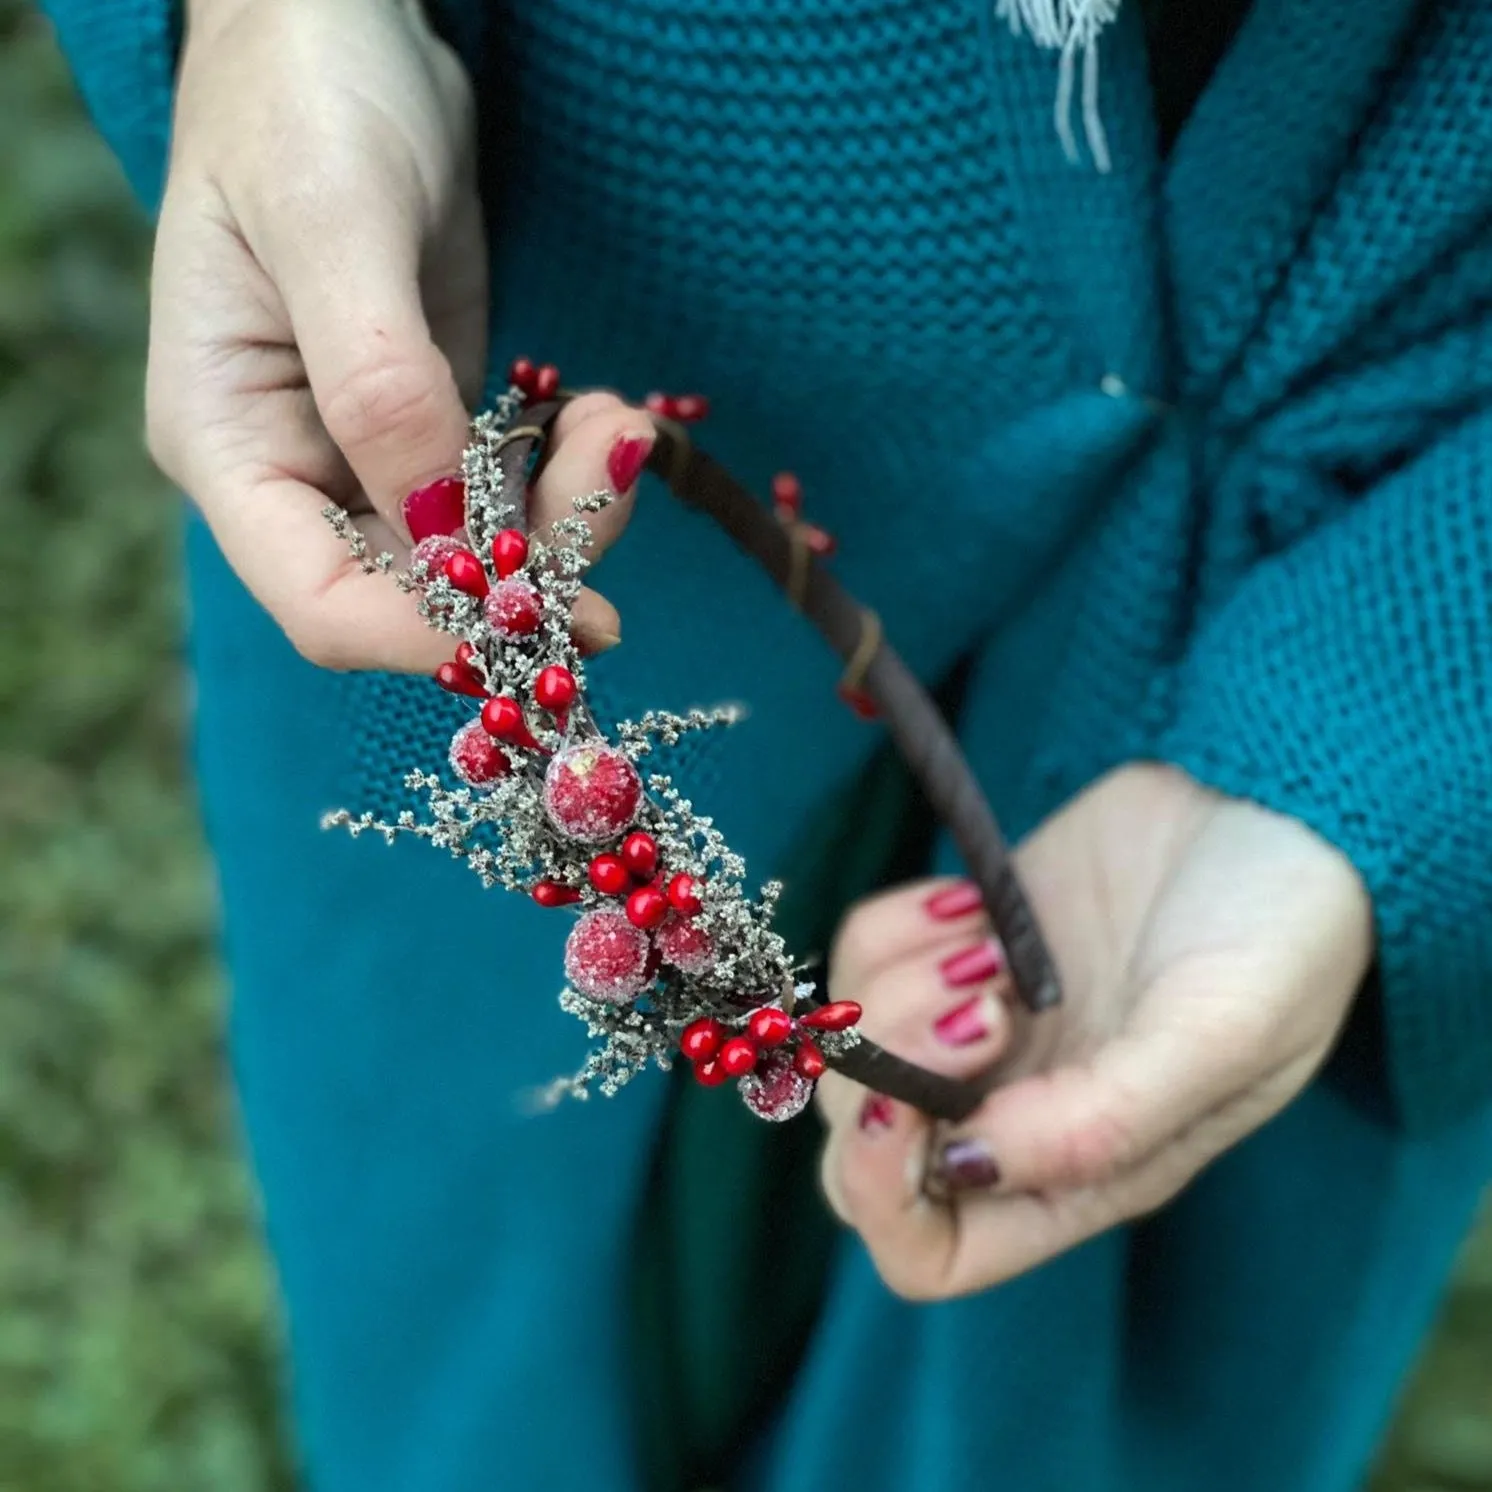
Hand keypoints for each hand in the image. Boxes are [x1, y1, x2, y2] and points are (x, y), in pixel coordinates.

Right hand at [147, 0, 648, 670]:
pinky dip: (567, 479)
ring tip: (624, 429)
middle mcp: (294, 470)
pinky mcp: (431, 424)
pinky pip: (508, 493)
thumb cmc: (305, 103)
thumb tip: (443, 526)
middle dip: (528, 564)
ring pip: (480, 551)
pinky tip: (608, 422)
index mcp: (230, 443)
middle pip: (417, 589)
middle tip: (620, 480)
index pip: (321, 601)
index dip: (427, 635)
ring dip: (567, 514)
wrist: (341, 29)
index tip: (539, 619)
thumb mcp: (336, 228)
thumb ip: (380, 386)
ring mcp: (366, 452)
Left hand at [817, 764, 1372, 1299]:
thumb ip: (1100, 1124)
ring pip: (851, 1047)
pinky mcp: (955, 946)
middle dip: (886, 1070)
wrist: (1275, 805)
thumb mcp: (1219, 1041)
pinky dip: (889, 930)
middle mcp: (1014, 1112)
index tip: (910, 1104)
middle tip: (981, 995)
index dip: (885, 1199)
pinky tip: (968, 903)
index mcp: (1081, 1174)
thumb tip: (965, 1165)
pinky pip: (860, 959)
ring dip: (891, 990)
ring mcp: (978, 1028)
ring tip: (987, 946)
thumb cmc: (1278, 938)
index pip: (927, 1251)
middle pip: (862, 1148)